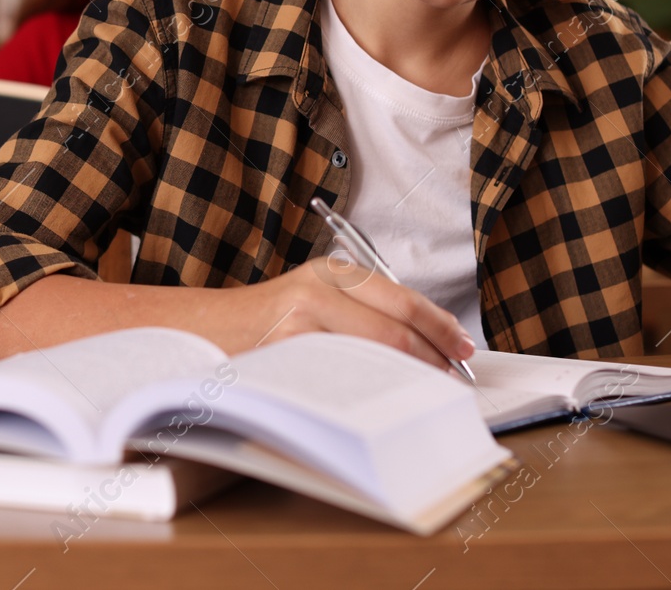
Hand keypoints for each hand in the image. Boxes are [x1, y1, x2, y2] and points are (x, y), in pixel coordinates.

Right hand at [231, 256, 476, 370]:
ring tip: (425, 390)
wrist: (207, 329)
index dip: (440, 327)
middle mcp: (317, 291)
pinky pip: (344, 378)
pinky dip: (372, 390)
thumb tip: (426, 338)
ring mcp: (300, 325)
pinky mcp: (287, 356)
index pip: (403, 300)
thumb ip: (362, 306)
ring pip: (374, 357)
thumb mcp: (315, 295)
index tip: (463, 347)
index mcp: (331, 271)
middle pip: (395, 331)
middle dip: (432, 358)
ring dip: (407, 378)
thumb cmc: (268, 319)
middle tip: (453, 378)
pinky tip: (383, 400)